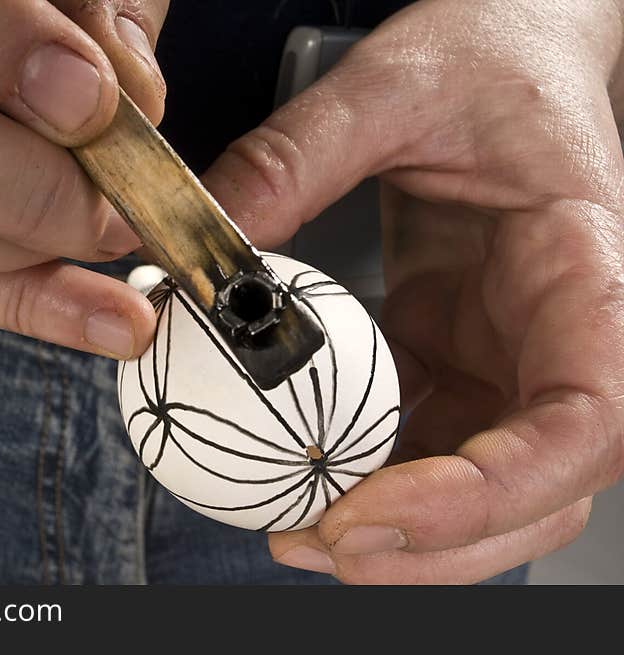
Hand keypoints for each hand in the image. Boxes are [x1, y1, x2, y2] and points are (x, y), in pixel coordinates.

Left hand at [203, 0, 623, 582]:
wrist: (513, 48)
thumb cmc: (488, 57)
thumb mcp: (392, 84)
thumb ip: (295, 158)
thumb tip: (202, 243)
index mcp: (582, 272)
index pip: (582, 421)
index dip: (489, 494)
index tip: (373, 511)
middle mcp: (558, 337)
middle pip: (539, 492)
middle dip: (437, 545)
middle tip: (315, 543)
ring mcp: (507, 358)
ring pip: (483, 489)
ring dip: (400, 535)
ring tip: (296, 533)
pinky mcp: (455, 359)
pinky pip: (423, 446)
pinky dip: (371, 483)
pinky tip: (302, 478)